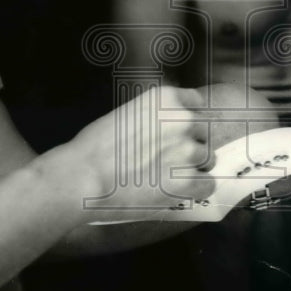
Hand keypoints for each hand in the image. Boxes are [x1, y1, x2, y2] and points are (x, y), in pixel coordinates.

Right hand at [63, 86, 214, 221]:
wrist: (83, 177)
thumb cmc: (94, 148)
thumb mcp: (126, 113)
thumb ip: (154, 117)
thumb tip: (167, 130)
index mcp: (167, 98)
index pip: (196, 104)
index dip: (188, 120)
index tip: (179, 132)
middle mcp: (183, 120)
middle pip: (203, 132)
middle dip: (189, 144)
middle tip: (168, 158)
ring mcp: (187, 150)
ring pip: (206, 159)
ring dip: (193, 167)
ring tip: (168, 176)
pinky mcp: (187, 181)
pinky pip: (207, 184)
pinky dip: (196, 189)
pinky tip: (178, 191)